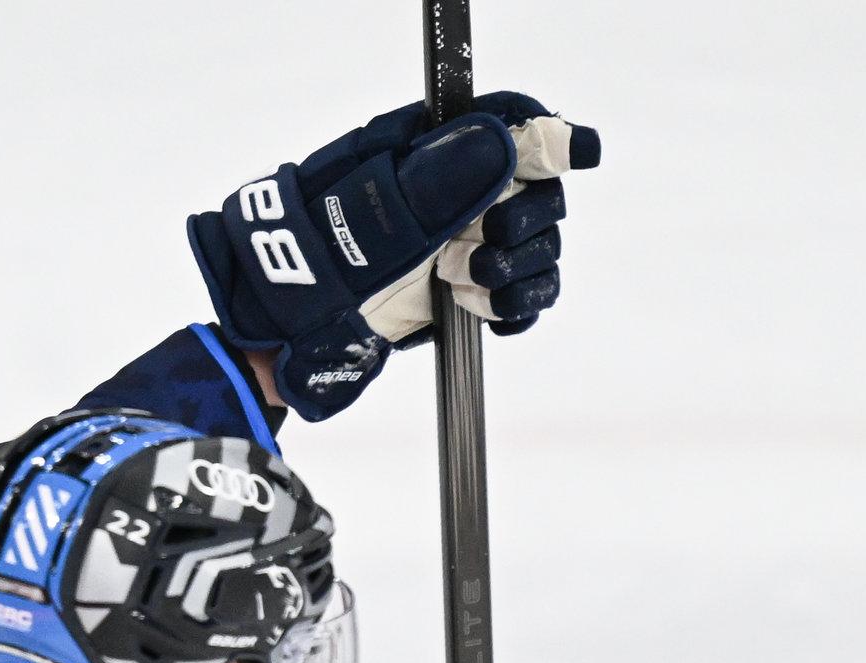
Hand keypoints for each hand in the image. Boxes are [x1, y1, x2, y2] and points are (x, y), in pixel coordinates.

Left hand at [189, 92, 596, 422]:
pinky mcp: (464, 291)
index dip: (551, 137)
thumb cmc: (316, 264)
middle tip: (478, 250)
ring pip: (538, 246)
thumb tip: (508, 139)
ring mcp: (462, 242)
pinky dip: (517, 306)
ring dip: (518, 270)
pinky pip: (523, 293)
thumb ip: (443, 176)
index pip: (512, 124)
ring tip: (463, 286)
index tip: (581, 153)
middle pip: (539, 191)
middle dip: (524, 223)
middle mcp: (455, 191)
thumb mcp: (375, 213)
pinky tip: (484, 313)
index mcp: (432, 151)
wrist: (284, 335)